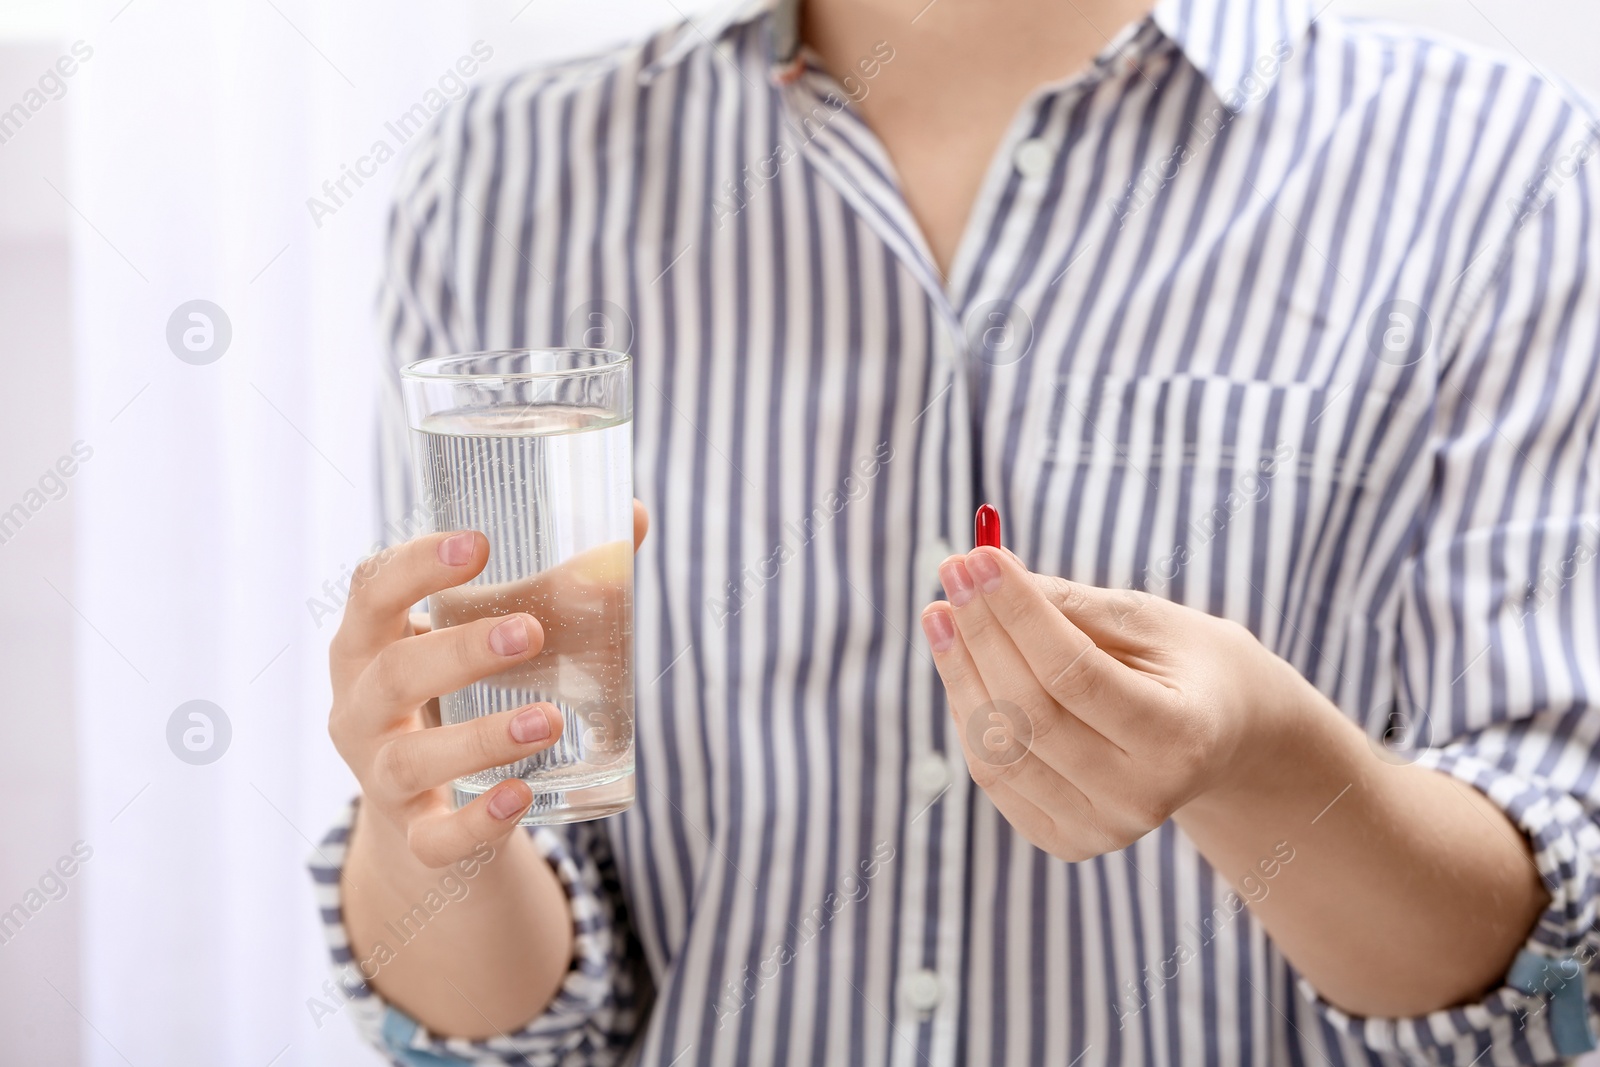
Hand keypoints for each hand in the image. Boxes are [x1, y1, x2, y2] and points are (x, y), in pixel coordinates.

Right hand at [328, 501, 648, 867]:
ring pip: (411, 760)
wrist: (431, 815)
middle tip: (532, 632)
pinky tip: (522, 797)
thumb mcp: (489, 640)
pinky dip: (478, 821)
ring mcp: (381, 777)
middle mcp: (360, 707)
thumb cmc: (461, 695)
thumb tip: (632, 516)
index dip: (415, 564)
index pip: (370, 591)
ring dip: (482, 737)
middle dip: (461, 651)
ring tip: (549, 720)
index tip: (479, 544)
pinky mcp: (415, 838)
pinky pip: (435, 838)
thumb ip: (555, 583)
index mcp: (370, 643)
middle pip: (392, 673)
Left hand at [920, 546, 1299, 860]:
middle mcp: (1141, 798)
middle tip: (953, 570)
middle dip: (980, 634)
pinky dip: (969, 714)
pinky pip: (995, 775)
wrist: (1224, 739)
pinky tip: (960, 663)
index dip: (1019, 613)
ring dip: (959, 674)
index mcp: (1179, 739)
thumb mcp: (1148, 622)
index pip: (1074, 673)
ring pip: (1000, 750)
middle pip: (1031, 712)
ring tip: (941, 613)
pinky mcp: (1068, 841)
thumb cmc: (1185, 664)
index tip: (980, 556)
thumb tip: (985, 574)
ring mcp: (1102, 830)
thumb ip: (1070, 605)